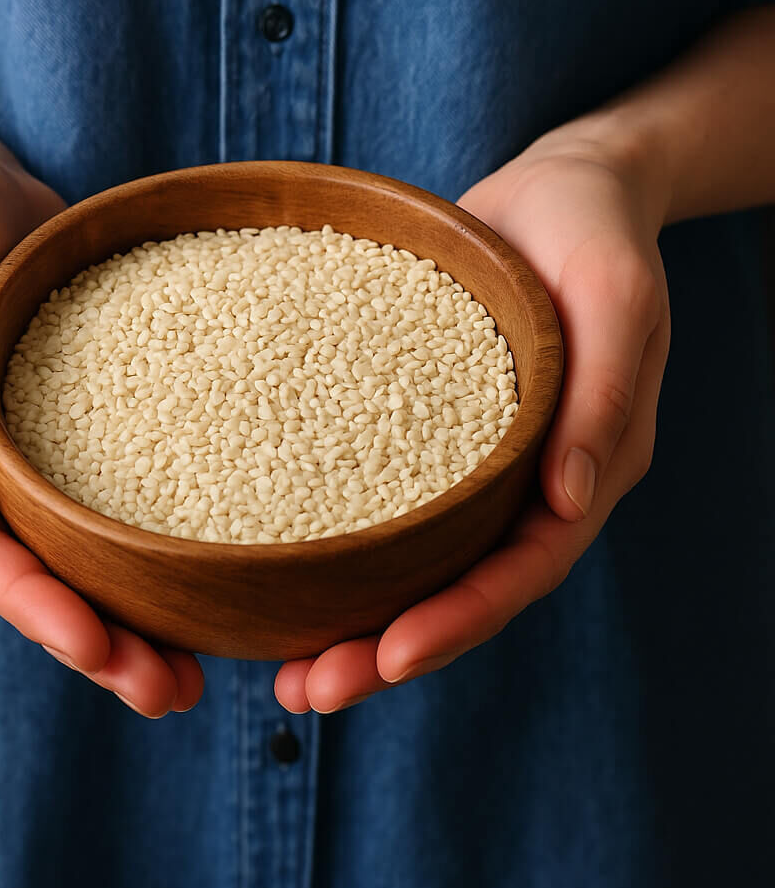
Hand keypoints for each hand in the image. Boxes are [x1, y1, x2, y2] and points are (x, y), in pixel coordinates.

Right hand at [0, 137, 203, 717]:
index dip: (33, 607)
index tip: (98, 650)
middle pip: (38, 577)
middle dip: (97, 643)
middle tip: (172, 693)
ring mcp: (38, 453)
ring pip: (82, 555)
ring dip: (133, 618)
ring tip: (198, 672)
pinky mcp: (89, 425)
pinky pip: (120, 497)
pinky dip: (155, 548)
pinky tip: (214, 574)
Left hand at [274, 130, 671, 712]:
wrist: (554, 193)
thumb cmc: (593, 235)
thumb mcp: (615, 299)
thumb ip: (604, 400)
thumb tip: (569, 505)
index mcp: (577, 471)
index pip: (520, 572)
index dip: (458, 622)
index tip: (387, 660)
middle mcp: (520, 484)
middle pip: (455, 590)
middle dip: (385, 650)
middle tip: (303, 693)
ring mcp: (468, 465)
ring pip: (412, 562)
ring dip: (350, 618)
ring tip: (275, 664)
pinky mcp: (420, 430)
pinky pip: (380, 498)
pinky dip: (336, 543)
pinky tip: (271, 561)